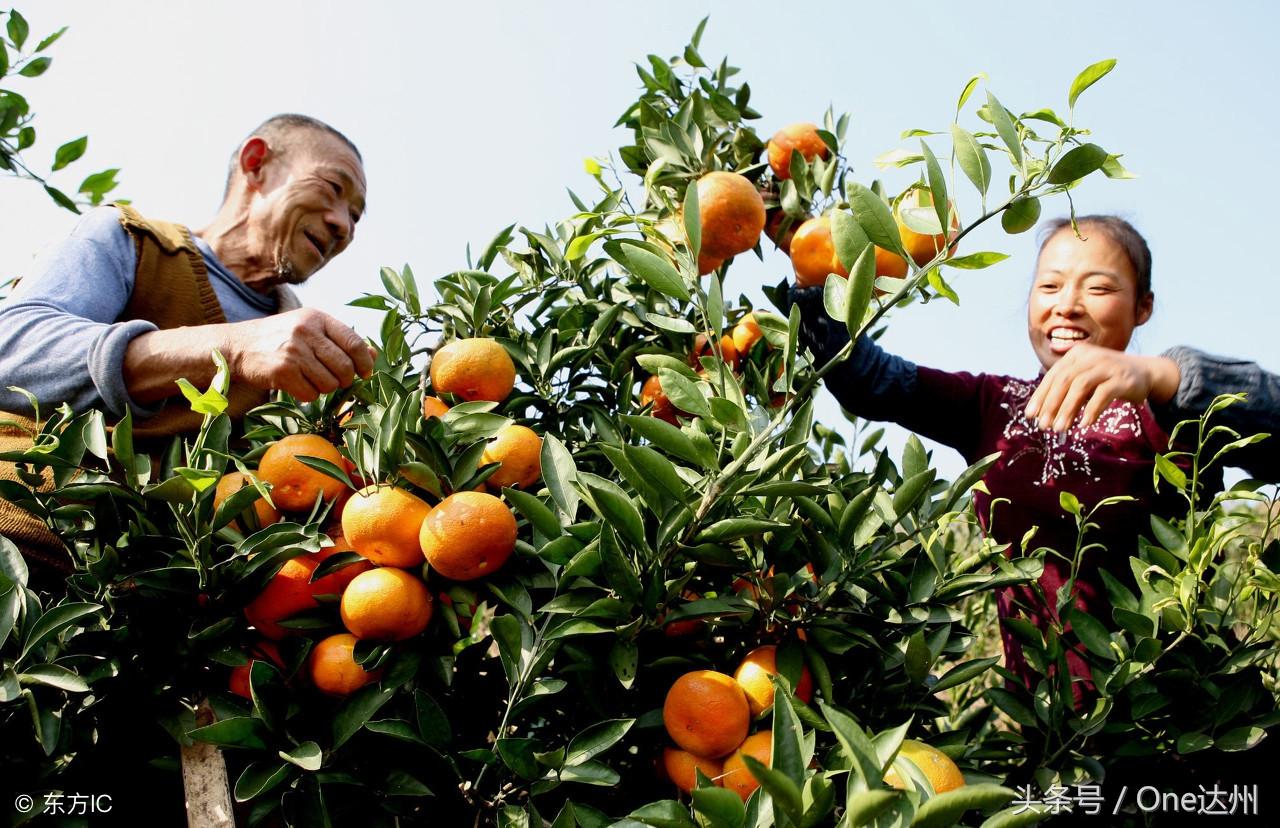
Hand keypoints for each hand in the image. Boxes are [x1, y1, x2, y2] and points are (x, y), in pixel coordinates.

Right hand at [227, 308, 375, 401]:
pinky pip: (310, 394)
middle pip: (345, 367)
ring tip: (311, 379)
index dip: (365, 362)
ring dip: (324, 388)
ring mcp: (293, 351)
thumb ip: (341, 340)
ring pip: (329, 384)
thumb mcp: (311, 330)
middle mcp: (306, 332)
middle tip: (335, 380)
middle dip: (345, 379)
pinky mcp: (282, 371)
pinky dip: (308, 395)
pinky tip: (298, 384)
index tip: (366, 372)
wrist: (239, 346)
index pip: (354, 343)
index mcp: (317, 318)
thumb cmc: (282, 339)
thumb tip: (374, 355)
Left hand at [1024, 344, 1179, 431]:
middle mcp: (1089, 356)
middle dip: (1051, 404)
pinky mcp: (1122, 378)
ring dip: (1067, 409)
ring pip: (1080, 386)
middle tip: (1043, 426)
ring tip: (1060, 428)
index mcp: (1076, 354)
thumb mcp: (1084, 381)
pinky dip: (1091, 410)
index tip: (1030, 416)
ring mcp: (1107, 365)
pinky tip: (1084, 425)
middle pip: (1064, 380)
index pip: (1053, 376)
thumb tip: (1043, 417)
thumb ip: (1066, 393)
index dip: (1040, 396)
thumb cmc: (1106, 379)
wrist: (1144, 373)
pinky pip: (1103, 394)